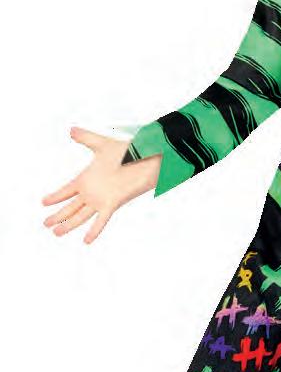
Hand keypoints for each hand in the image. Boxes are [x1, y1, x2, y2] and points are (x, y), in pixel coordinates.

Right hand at [42, 128, 161, 243]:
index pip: (66, 190)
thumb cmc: (127, 150)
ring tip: (56, 233)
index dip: (55, 196)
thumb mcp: (102, 144)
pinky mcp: (112, 203)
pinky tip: (86, 241)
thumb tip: (71, 130)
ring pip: (81, 215)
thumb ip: (86, 138)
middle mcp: (92, 191)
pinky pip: (101, 220)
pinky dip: (93, 230)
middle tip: (45, 224)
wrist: (146, 157)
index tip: (43, 202)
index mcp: (87, 178)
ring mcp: (101, 199)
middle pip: (71, 206)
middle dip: (58, 215)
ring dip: (69, 225)